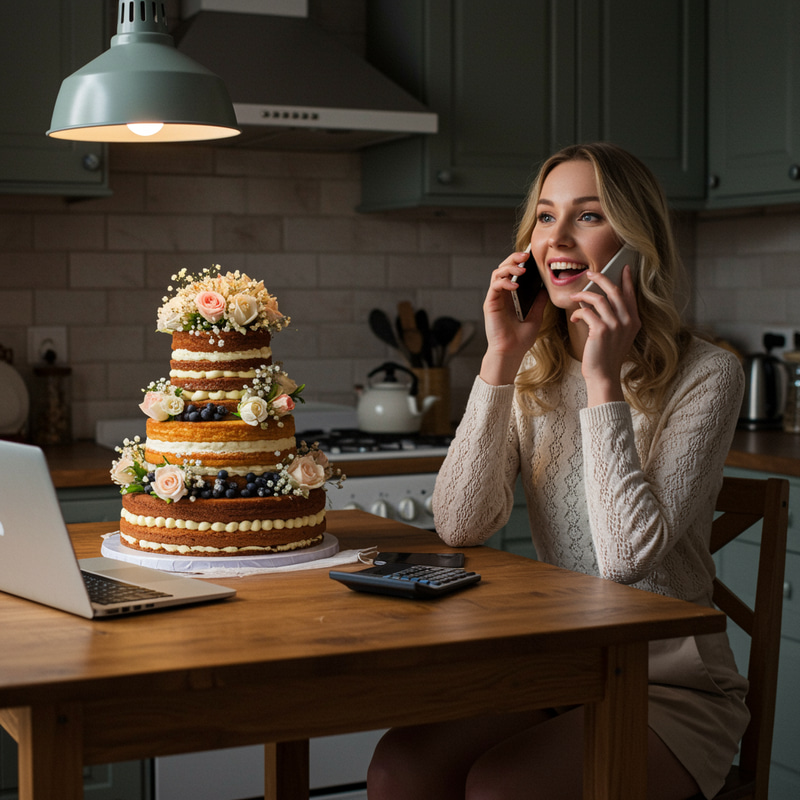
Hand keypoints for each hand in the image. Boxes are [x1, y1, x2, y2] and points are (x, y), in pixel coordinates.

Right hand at [480, 250, 547, 385]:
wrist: (511, 352)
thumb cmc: (521, 339)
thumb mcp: (536, 316)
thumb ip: (539, 302)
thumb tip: (545, 288)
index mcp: (512, 296)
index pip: (513, 272)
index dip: (520, 261)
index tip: (531, 255)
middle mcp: (502, 294)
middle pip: (504, 268)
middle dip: (514, 258)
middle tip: (526, 254)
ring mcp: (495, 298)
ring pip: (497, 273)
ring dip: (509, 267)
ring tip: (522, 270)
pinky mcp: (490, 304)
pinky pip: (495, 286)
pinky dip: (504, 282)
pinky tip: (515, 285)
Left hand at [569, 264, 640, 404]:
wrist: (604, 375)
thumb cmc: (607, 356)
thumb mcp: (619, 336)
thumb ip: (616, 319)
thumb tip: (601, 300)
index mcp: (634, 321)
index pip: (630, 295)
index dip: (627, 280)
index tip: (625, 268)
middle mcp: (627, 321)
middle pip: (614, 290)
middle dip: (601, 278)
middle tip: (590, 274)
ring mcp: (615, 325)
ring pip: (597, 299)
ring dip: (582, 296)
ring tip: (574, 297)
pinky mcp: (601, 330)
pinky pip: (586, 312)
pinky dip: (577, 313)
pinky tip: (574, 318)